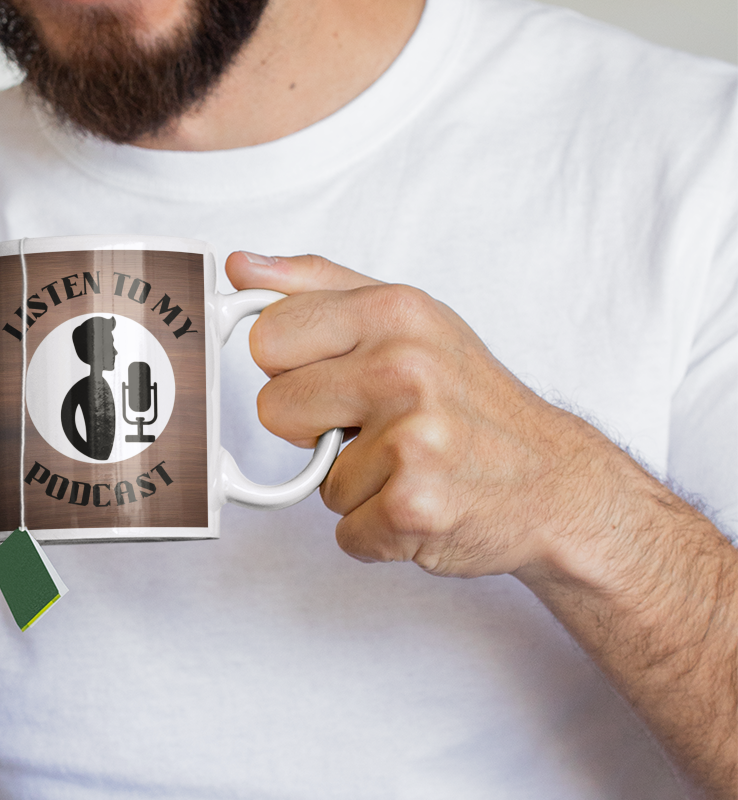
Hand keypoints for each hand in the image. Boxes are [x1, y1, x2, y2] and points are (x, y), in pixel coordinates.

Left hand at [227, 250, 627, 580]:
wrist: (556, 481)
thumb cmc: (473, 400)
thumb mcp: (409, 319)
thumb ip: (318, 286)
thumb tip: (243, 268)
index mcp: (395, 313)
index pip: (268, 338)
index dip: (293, 369)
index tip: (335, 379)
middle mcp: (404, 370)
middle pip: (275, 410)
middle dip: (314, 429)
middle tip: (375, 427)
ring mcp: (411, 441)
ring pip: (316, 480)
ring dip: (357, 485)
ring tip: (412, 464)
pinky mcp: (412, 508)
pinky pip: (345, 531)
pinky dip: (379, 531)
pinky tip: (424, 502)